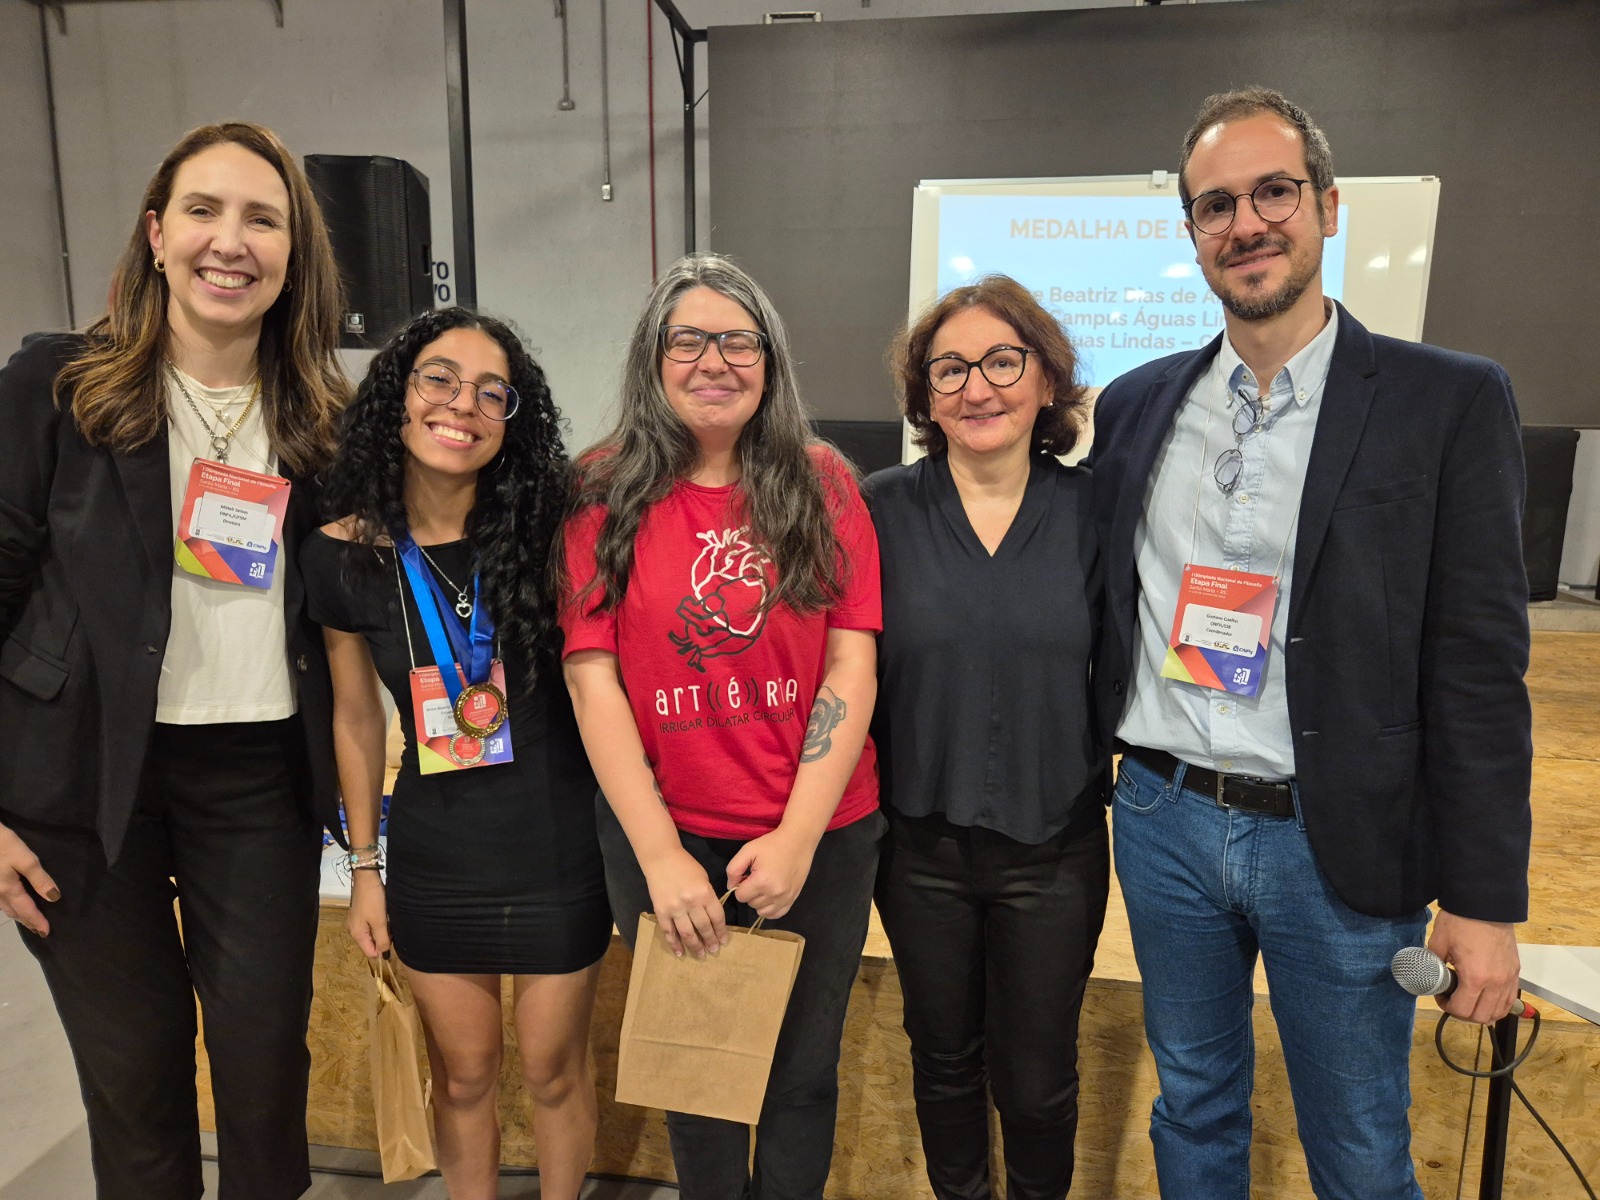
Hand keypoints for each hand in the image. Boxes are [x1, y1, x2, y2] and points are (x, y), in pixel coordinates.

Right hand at [0, 821, 58, 937]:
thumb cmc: (3, 845)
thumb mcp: (26, 859)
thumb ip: (40, 879)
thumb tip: (54, 898)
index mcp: (9, 890)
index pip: (27, 910)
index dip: (37, 922)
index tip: (47, 932)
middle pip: (15, 913)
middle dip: (27, 922)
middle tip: (39, 931)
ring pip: (6, 908)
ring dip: (18, 916)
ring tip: (28, 921)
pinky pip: (0, 902)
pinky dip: (10, 907)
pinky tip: (13, 905)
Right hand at [346, 871, 390, 957]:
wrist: (367, 878)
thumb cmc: (372, 899)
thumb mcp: (380, 922)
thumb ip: (382, 940)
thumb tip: (384, 956)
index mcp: (357, 934)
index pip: (370, 952)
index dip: (383, 950)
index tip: (392, 940)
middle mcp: (355, 930)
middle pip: (372, 943)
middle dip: (383, 939)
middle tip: (391, 927)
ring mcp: (358, 921)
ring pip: (373, 934)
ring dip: (383, 930)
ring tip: (389, 920)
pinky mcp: (362, 913)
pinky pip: (373, 925)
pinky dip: (380, 923)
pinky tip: (385, 915)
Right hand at [643, 847, 727, 958]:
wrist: (661, 858)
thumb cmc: (686, 866)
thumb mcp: (704, 879)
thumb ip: (708, 897)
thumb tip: (712, 916)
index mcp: (705, 893)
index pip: (717, 917)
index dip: (721, 931)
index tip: (724, 940)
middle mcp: (691, 903)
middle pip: (704, 927)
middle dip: (710, 941)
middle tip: (714, 950)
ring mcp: (675, 908)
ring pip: (687, 933)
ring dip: (695, 946)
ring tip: (701, 954)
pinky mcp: (661, 911)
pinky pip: (669, 932)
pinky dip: (674, 944)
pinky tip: (680, 953)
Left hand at [727, 826, 815, 920]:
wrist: (797, 841)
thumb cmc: (771, 845)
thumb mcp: (747, 850)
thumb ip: (733, 869)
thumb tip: (730, 886)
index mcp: (761, 881)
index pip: (740, 896)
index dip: (740, 885)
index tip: (747, 875)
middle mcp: (774, 893)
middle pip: (751, 904)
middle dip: (750, 892)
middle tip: (757, 877)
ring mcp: (785, 898)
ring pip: (762, 911)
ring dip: (759, 901)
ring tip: (764, 886)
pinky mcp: (793, 899)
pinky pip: (776, 914)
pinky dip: (770, 908)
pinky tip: (770, 896)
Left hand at [1428, 909, 1520, 1022]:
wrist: (1486, 904)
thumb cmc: (1461, 921)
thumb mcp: (1439, 942)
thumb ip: (1434, 963)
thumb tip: (1430, 975)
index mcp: (1476, 977)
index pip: (1463, 1010)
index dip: (1447, 1007)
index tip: (1440, 996)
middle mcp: (1496, 983)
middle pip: (1482, 1017)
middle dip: (1463, 1013)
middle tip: (1452, 1001)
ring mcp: (1509, 978)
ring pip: (1499, 1012)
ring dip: (1482, 1012)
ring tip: (1468, 1000)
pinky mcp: (1516, 972)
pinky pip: (1509, 1000)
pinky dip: (1496, 1005)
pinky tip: (1484, 997)